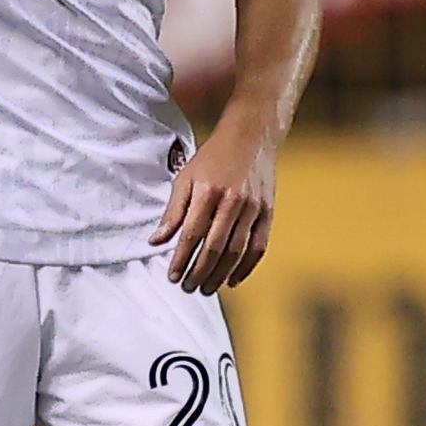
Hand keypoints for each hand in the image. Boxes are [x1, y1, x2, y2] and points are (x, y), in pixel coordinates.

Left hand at [149, 118, 277, 294]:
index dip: (181, 259)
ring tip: (206, 288)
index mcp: (208, 190)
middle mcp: (232, 200)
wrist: (251, 136)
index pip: (192, 234)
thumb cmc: (213, 157)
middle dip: (199, 273)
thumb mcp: (186, 177)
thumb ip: (173, 211)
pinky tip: (232, 280)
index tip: (172, 276)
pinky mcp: (268, 212)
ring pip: (236, 252)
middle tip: (187, 288)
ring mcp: (253, 207)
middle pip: (214, 248)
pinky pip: (258, 248)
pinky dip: (246, 268)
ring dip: (219, 275)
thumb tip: (156, 241)